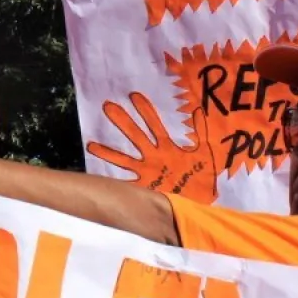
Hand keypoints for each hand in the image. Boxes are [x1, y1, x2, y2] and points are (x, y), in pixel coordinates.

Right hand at [86, 93, 217, 204]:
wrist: (202, 202)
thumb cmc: (204, 177)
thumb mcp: (205, 152)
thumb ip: (201, 133)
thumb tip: (198, 111)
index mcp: (168, 147)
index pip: (155, 125)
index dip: (146, 111)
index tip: (134, 96)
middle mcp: (154, 157)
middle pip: (136, 136)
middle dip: (123, 122)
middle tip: (108, 106)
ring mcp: (147, 172)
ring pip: (125, 159)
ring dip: (109, 152)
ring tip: (91, 146)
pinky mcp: (146, 188)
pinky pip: (127, 184)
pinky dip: (116, 183)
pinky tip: (101, 180)